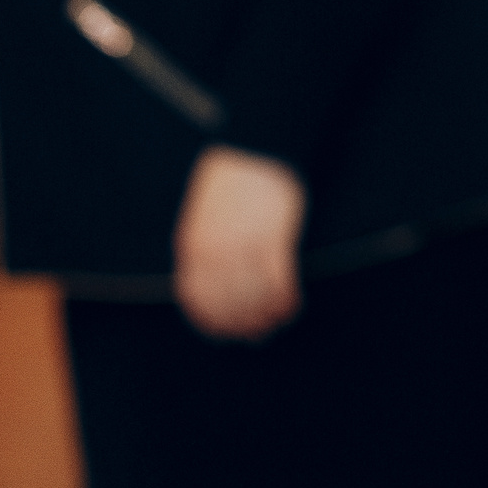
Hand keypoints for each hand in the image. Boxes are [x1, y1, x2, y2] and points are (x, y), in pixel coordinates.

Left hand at [174, 144, 305, 340]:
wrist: (254, 154)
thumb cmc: (230, 186)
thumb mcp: (203, 220)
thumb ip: (204, 253)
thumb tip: (214, 289)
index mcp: (194, 249)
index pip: (199, 302)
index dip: (214, 323)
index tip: (227, 334)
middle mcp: (216, 254)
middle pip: (229, 306)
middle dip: (244, 325)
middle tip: (259, 333)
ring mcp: (245, 249)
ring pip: (255, 300)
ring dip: (268, 317)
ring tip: (278, 320)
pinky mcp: (274, 241)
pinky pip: (280, 284)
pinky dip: (287, 300)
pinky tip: (293, 304)